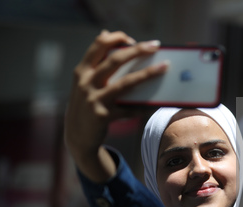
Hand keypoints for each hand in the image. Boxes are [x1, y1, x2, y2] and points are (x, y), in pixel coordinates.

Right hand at [64, 30, 167, 181]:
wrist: (77, 137)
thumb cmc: (87, 104)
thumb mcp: (85, 82)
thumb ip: (95, 61)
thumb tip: (106, 33)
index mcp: (82, 71)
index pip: (99, 45)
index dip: (117, 38)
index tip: (133, 39)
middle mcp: (86, 83)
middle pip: (115, 60)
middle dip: (138, 50)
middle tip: (156, 45)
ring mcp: (93, 100)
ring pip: (126, 83)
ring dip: (148, 73)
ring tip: (164, 67)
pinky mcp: (103, 116)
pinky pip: (129, 109)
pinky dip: (143, 105)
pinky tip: (155, 102)